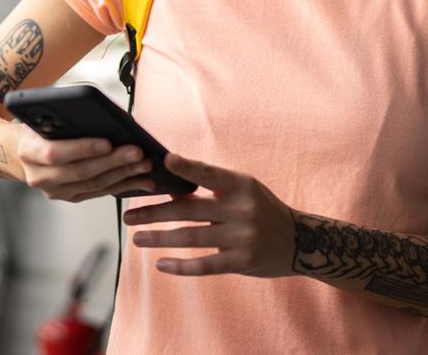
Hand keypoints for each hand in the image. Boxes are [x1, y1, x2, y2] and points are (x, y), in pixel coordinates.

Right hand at [16, 124, 154, 200]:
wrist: (20, 152)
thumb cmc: (37, 127)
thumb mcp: (43, 115)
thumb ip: (63, 116)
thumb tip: (100, 112)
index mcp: (29, 151)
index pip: (55, 153)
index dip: (82, 149)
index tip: (108, 142)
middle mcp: (39, 176)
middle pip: (80, 172)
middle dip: (113, 162)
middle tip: (137, 152)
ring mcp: (55, 191)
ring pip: (94, 185)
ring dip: (123, 175)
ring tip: (145, 164)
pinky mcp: (70, 197)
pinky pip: (100, 192)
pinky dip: (123, 186)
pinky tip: (141, 179)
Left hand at [122, 153, 293, 276]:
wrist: (300, 240)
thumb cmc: (261, 208)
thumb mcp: (244, 189)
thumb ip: (213, 186)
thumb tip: (170, 179)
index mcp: (240, 185)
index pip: (208, 173)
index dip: (186, 167)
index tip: (164, 160)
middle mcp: (241, 209)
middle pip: (189, 210)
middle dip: (155, 213)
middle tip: (128, 216)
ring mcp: (241, 237)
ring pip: (191, 237)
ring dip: (160, 238)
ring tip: (137, 238)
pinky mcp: (241, 262)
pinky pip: (204, 265)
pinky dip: (181, 266)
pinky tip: (161, 264)